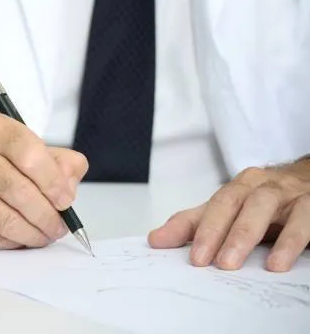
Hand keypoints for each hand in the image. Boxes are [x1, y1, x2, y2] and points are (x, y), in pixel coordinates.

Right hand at [0, 112, 88, 248]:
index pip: (29, 154)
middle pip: (18, 191)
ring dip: (31, 234)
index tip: (66, 200)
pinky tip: (16, 237)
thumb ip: (56, 161)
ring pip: (5, 219)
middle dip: (46, 215)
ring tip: (43, 235)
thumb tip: (70, 184)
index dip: (53, 181)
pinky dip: (10, 242)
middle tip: (59, 227)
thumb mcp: (21, 148)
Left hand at [148, 158, 309, 271]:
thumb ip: (193, 225)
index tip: (193, 258)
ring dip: (250, 233)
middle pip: (236, 203)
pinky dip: (292, 239)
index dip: (202, 230)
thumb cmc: (265, 202)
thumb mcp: (230, 212)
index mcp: (239, 187)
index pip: (215, 206)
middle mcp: (261, 186)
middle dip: (222, 232)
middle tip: (213, 263)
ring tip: (236, 263)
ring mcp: (288, 193)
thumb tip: (155, 240)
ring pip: (265, 205)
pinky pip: (305, 217)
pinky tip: (280, 262)